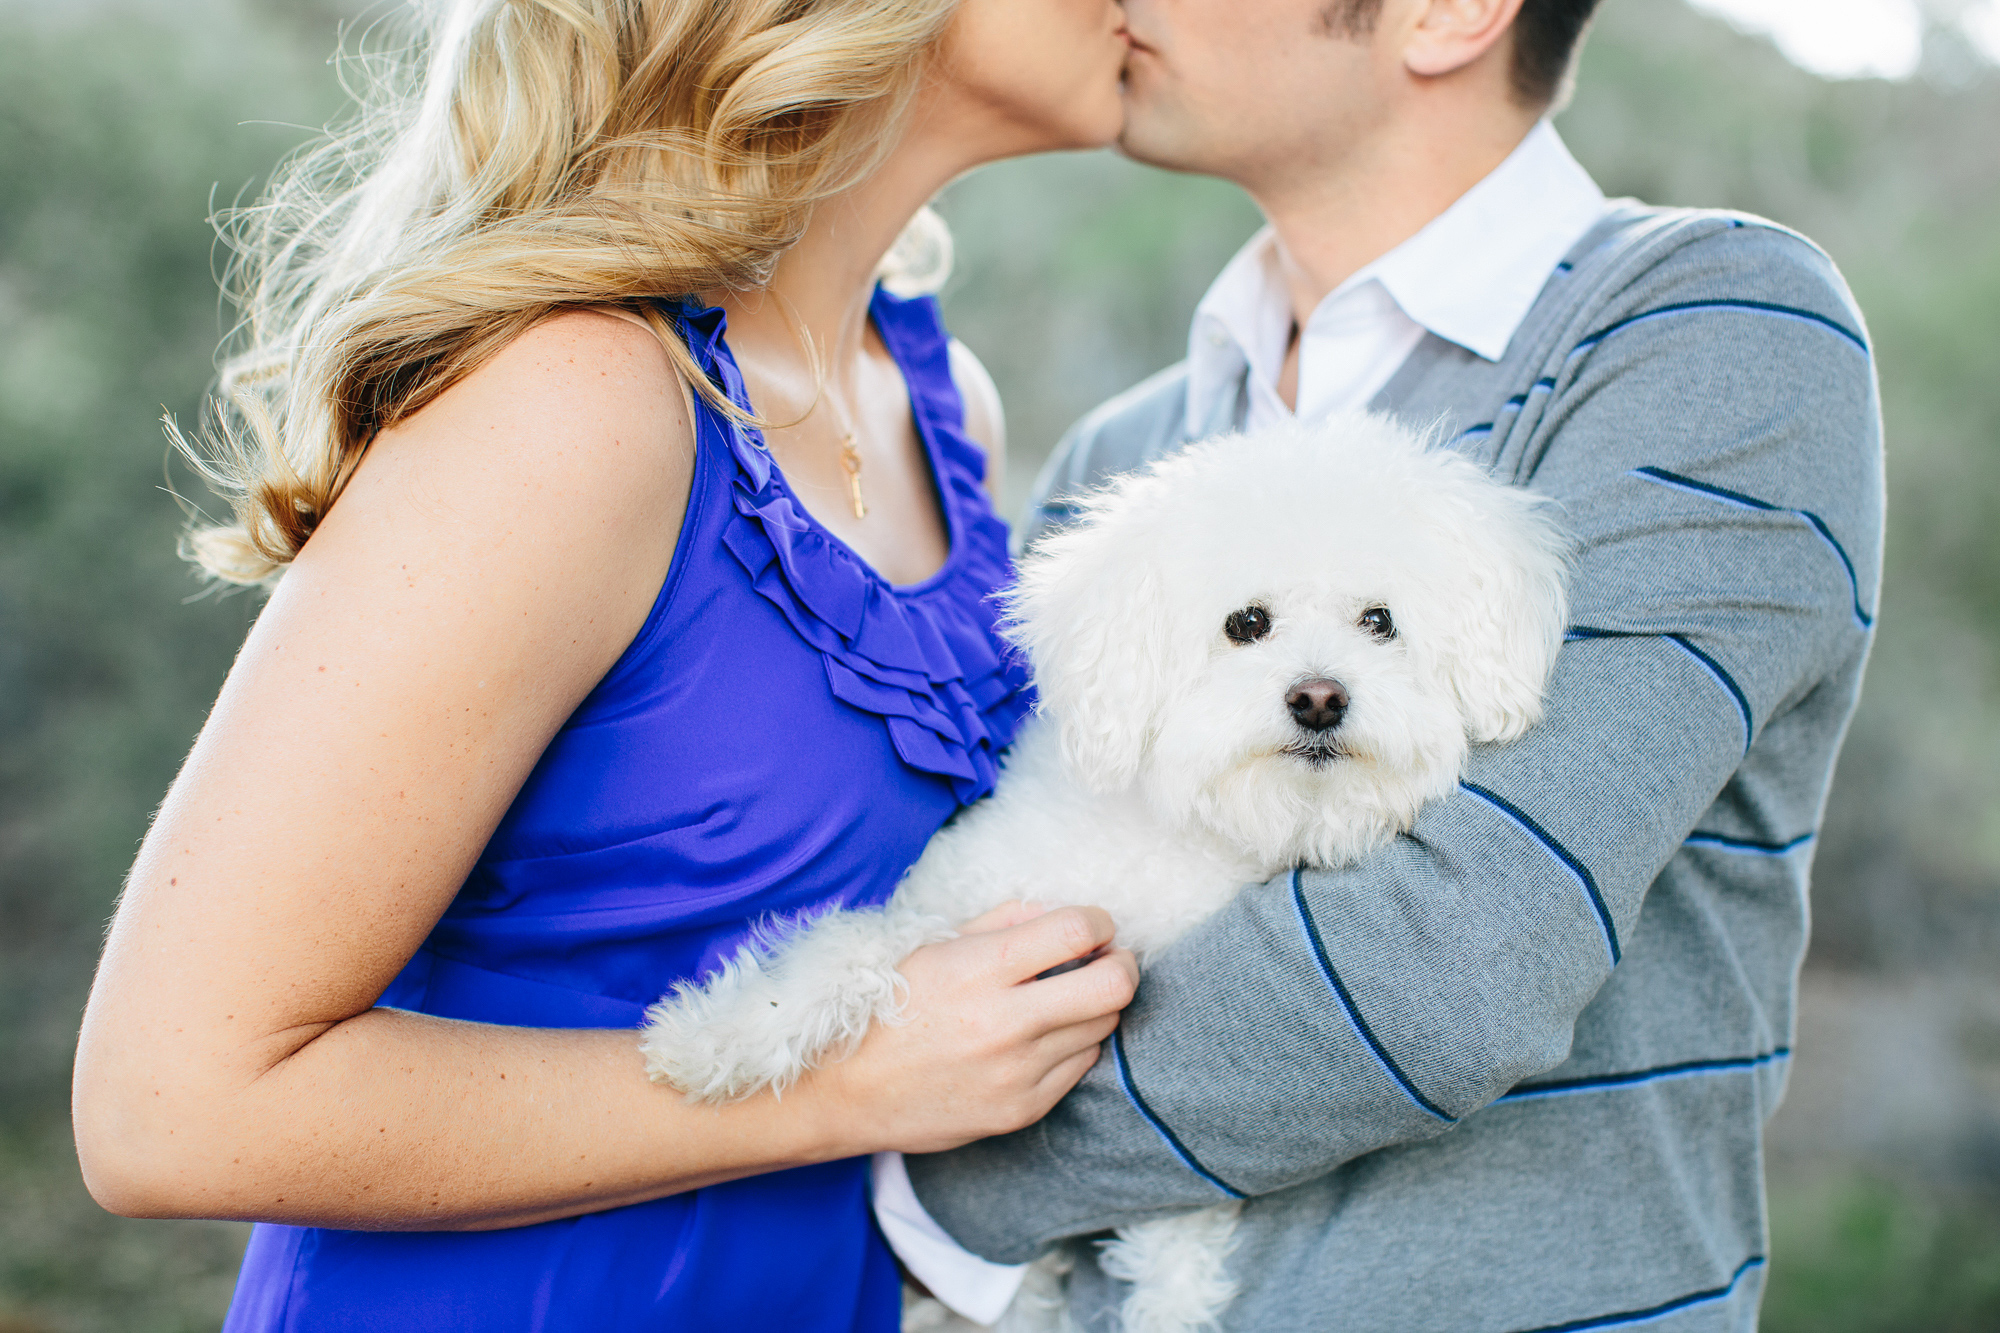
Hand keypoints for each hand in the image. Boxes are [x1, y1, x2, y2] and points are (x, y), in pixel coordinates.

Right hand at [810, 903, 1138, 1155]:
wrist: (849, 1092)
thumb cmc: (890, 1007)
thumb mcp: (933, 945)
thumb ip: (1003, 921)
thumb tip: (1061, 912)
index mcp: (979, 969)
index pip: (1076, 931)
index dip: (1097, 921)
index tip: (1092, 925)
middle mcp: (1005, 1022)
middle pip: (1112, 985)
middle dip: (1121, 964)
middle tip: (1108, 958)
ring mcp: (1017, 1072)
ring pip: (1102, 1026)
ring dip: (1094, 1006)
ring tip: (1065, 999)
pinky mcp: (1023, 1109)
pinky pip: (1081, 1066)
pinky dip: (1073, 1044)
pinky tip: (1043, 1037)